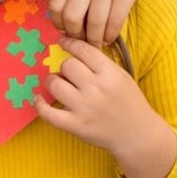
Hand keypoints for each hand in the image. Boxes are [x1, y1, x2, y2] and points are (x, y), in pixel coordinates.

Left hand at [35, 37, 176, 177]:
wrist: (138, 135)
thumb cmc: (129, 102)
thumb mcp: (121, 76)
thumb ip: (100, 63)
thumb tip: (73, 48)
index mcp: (110, 74)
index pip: (83, 50)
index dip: (69, 43)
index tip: (63, 42)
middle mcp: (96, 88)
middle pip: (67, 65)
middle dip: (65, 67)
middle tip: (69, 75)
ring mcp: (84, 108)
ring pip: (54, 84)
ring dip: (52, 82)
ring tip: (58, 85)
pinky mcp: (75, 126)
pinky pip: (48, 113)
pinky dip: (39, 104)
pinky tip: (39, 98)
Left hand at [49, 0, 176, 45]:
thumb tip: (63, 26)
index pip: (55, 5)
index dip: (58, 23)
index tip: (66, 31)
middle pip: (71, 16)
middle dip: (75, 34)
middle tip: (82, 40)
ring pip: (94, 22)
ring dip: (95, 39)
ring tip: (97, 43)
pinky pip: (115, 21)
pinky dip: (110, 35)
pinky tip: (109, 37)